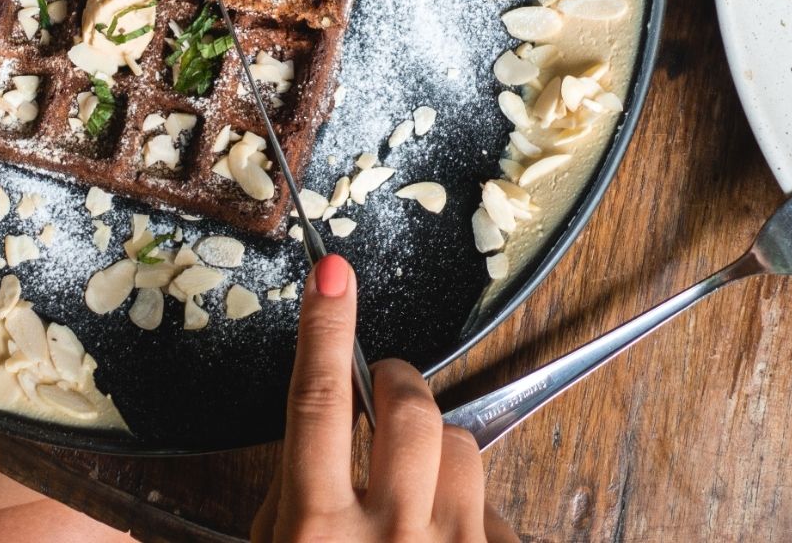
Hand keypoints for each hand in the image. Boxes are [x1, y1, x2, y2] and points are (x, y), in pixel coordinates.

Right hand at [252, 254, 517, 541]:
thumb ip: (297, 490)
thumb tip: (331, 421)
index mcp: (316, 529)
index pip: (319, 400)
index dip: (326, 329)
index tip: (331, 274)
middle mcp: (385, 537)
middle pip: (409, 409)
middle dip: (399, 385)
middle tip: (386, 393)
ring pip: (460, 446)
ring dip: (437, 455)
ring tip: (416, 498)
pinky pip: (493, 504)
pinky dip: (467, 512)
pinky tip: (440, 538)